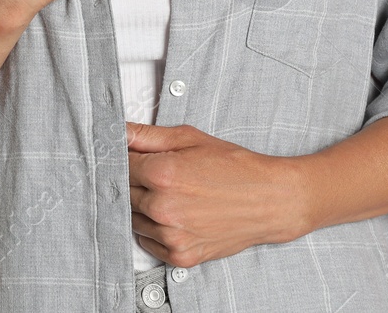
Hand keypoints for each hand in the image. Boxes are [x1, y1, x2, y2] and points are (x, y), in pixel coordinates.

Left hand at [125, 121, 304, 267]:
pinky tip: (175, 216)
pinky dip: (155, 231)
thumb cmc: (234, 166)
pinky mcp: (181, 256)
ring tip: (173, 196)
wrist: (269, 200)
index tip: (133, 158)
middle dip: (136, 183)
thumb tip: (118, 131)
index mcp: (162, 174)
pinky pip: (148, 243)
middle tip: (159, 176)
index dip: (126, 159)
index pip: (120, 165)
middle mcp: (163, 207)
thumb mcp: (191, 139)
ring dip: (144, 208)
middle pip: (124, 193)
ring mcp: (171, 235)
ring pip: (134, 220)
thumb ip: (148, 136)